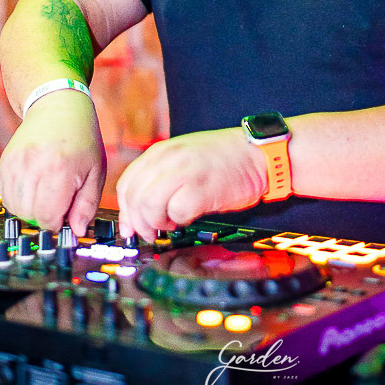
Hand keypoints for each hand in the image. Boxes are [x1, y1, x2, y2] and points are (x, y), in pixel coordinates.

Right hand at [0, 92, 105, 236]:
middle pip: (29, 215)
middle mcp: (33, 166)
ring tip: (47, 192)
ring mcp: (15, 163)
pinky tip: (34, 186)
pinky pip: (4, 195)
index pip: (47, 217)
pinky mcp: (5, 161)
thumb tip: (76, 232)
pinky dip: (18, 198)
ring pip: (14, 207)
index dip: (58, 223)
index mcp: (59, 170)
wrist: (58, 106)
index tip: (67, 214)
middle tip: (59, 201)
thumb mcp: (95, 172)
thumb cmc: (83, 140)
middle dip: (44, 216)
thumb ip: (87, 205)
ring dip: (30, 209)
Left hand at [116, 128, 267, 241]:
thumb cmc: (224, 160)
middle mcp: (169, 158)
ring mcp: (184, 171)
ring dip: (157, 223)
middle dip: (139, 223)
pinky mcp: (202, 187)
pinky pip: (177, 211)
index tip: (131, 228)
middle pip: (134, 197)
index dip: (126, 212)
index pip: (127, 185)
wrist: (258, 154)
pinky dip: (180, 220)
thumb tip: (138, 213)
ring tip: (172, 224)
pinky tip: (189, 217)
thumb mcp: (184, 159)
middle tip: (153, 232)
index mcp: (161, 152)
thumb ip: (160, 179)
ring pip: (148, 204)